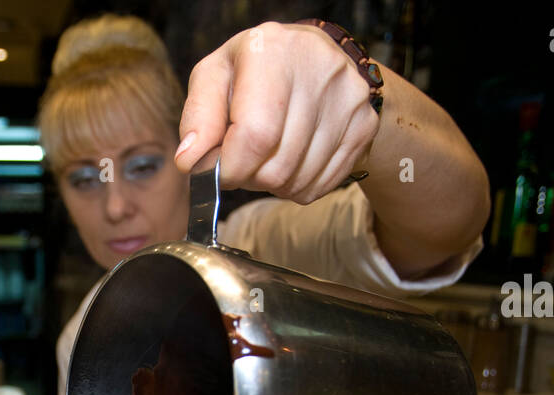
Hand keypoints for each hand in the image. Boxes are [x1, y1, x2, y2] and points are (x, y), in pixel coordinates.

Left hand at [174, 21, 380, 204]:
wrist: (314, 58)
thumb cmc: (255, 70)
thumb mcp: (215, 77)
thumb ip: (198, 118)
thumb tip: (189, 161)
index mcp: (272, 50)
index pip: (254, 135)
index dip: (230, 168)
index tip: (218, 172)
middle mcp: (318, 69)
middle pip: (276, 167)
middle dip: (249, 178)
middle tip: (243, 160)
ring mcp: (348, 100)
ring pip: (298, 182)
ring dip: (272, 183)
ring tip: (267, 154)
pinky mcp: (364, 126)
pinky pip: (320, 186)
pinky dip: (296, 185)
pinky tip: (291, 158)